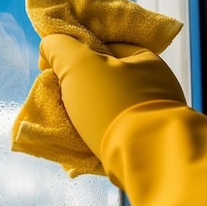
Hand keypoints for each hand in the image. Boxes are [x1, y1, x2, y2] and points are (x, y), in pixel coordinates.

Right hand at [40, 34, 185, 155]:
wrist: (147, 160)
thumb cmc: (114, 105)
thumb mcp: (79, 65)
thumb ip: (60, 48)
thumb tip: (49, 45)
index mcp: (147, 60)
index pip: (106, 47)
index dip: (77, 54)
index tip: (55, 70)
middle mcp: (157, 87)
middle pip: (107, 81)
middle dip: (82, 88)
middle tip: (60, 99)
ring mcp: (155, 118)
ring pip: (112, 109)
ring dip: (89, 115)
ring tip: (69, 124)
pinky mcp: (150, 144)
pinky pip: (118, 133)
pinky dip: (100, 135)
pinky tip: (84, 144)